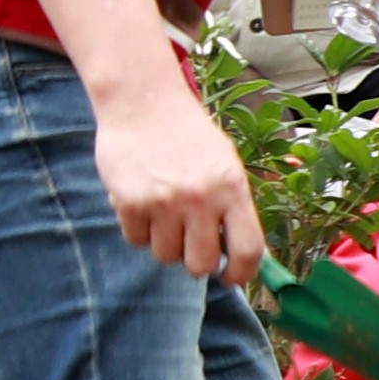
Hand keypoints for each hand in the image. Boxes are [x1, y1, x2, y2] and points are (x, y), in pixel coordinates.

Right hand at [94, 81, 267, 281]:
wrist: (142, 102)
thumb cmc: (187, 135)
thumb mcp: (224, 164)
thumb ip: (235, 207)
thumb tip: (248, 256)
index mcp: (232, 187)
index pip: (247, 250)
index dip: (241, 273)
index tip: (230, 277)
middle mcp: (200, 197)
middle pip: (200, 264)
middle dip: (195, 261)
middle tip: (190, 244)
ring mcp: (163, 202)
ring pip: (165, 256)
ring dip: (165, 243)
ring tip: (163, 214)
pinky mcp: (130, 202)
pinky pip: (136, 240)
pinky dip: (139, 229)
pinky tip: (142, 203)